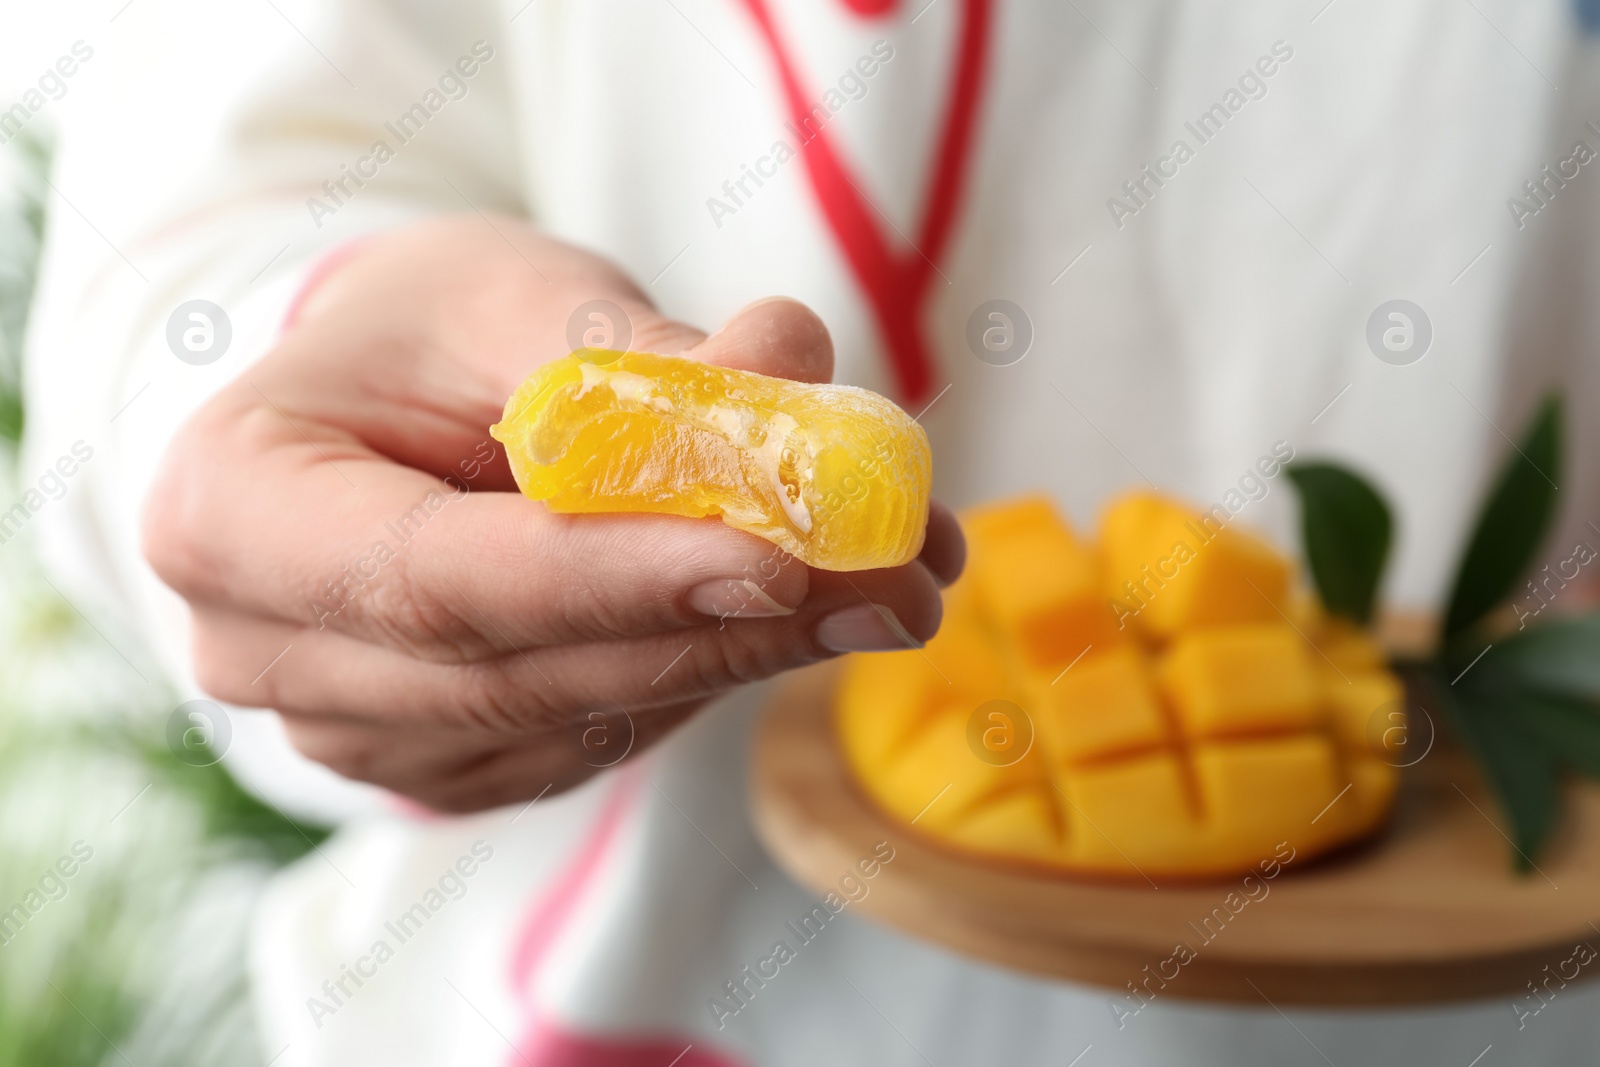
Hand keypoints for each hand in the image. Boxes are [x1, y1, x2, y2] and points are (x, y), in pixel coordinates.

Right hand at [142, 216, 963, 811]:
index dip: (616, 576)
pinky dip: (711, 675)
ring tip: (895, 581)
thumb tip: (790, 365)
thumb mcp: (512, 295)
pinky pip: (596, 739)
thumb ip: (637, 347)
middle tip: (902, 573)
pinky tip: (800, 614)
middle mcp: (267, 652)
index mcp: (232, 511)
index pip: (436, 579)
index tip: (783, 555)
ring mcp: (354, 731)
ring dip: (752, 655)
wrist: (379, 408)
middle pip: (523, 668)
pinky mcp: (447, 763)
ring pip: (579, 718)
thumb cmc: (422, 333)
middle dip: (730, 624)